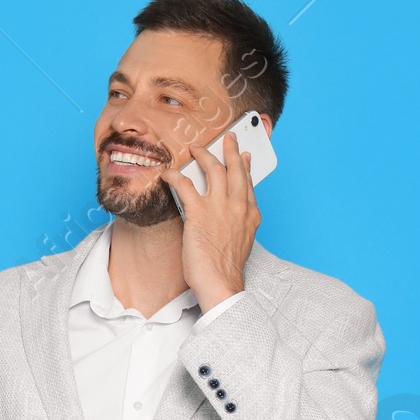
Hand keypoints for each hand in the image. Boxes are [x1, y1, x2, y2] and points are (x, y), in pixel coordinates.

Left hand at [176, 127, 259, 309]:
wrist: (221, 282)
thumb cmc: (227, 268)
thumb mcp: (242, 241)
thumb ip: (238, 223)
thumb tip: (229, 215)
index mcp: (251, 214)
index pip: (248, 182)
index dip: (245, 166)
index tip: (245, 156)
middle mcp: (238, 206)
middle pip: (235, 168)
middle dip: (230, 149)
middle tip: (226, 137)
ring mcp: (219, 206)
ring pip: (213, 169)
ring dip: (203, 155)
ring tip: (195, 148)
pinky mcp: (199, 212)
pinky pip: (184, 184)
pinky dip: (174, 176)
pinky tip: (168, 173)